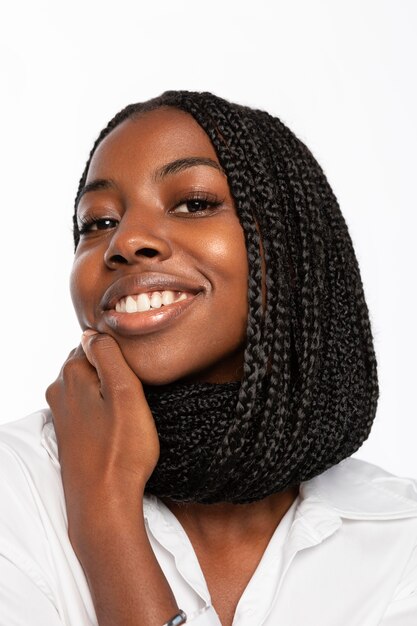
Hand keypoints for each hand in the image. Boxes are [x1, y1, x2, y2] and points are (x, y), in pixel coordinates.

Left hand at [45, 331, 159, 539]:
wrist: (103, 505)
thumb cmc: (121, 451)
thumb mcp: (126, 393)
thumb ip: (109, 356)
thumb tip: (94, 333)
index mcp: (72, 375)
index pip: (95, 342)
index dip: (120, 353)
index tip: (138, 374)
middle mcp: (59, 392)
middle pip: (90, 364)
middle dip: (112, 371)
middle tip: (138, 393)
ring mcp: (62, 415)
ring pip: (89, 386)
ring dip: (108, 392)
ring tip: (131, 412)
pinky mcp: (68, 435)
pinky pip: (86, 407)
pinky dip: (102, 410)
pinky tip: (117, 427)